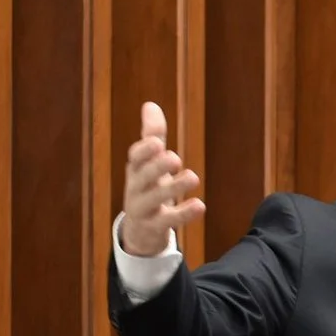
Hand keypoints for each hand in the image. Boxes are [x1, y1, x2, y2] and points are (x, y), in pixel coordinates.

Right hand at [120, 102, 204, 256]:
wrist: (139, 230)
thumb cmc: (148, 188)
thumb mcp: (148, 163)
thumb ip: (152, 136)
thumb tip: (150, 105)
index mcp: (136, 170)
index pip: (135, 158)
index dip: (143, 150)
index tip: (156, 142)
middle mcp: (136, 189)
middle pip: (143, 177)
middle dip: (156, 167)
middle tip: (174, 158)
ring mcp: (143, 210)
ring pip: (155, 199)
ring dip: (173, 188)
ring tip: (193, 177)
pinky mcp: (155, 227)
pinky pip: (168, 222)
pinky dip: (184, 214)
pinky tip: (200, 205)